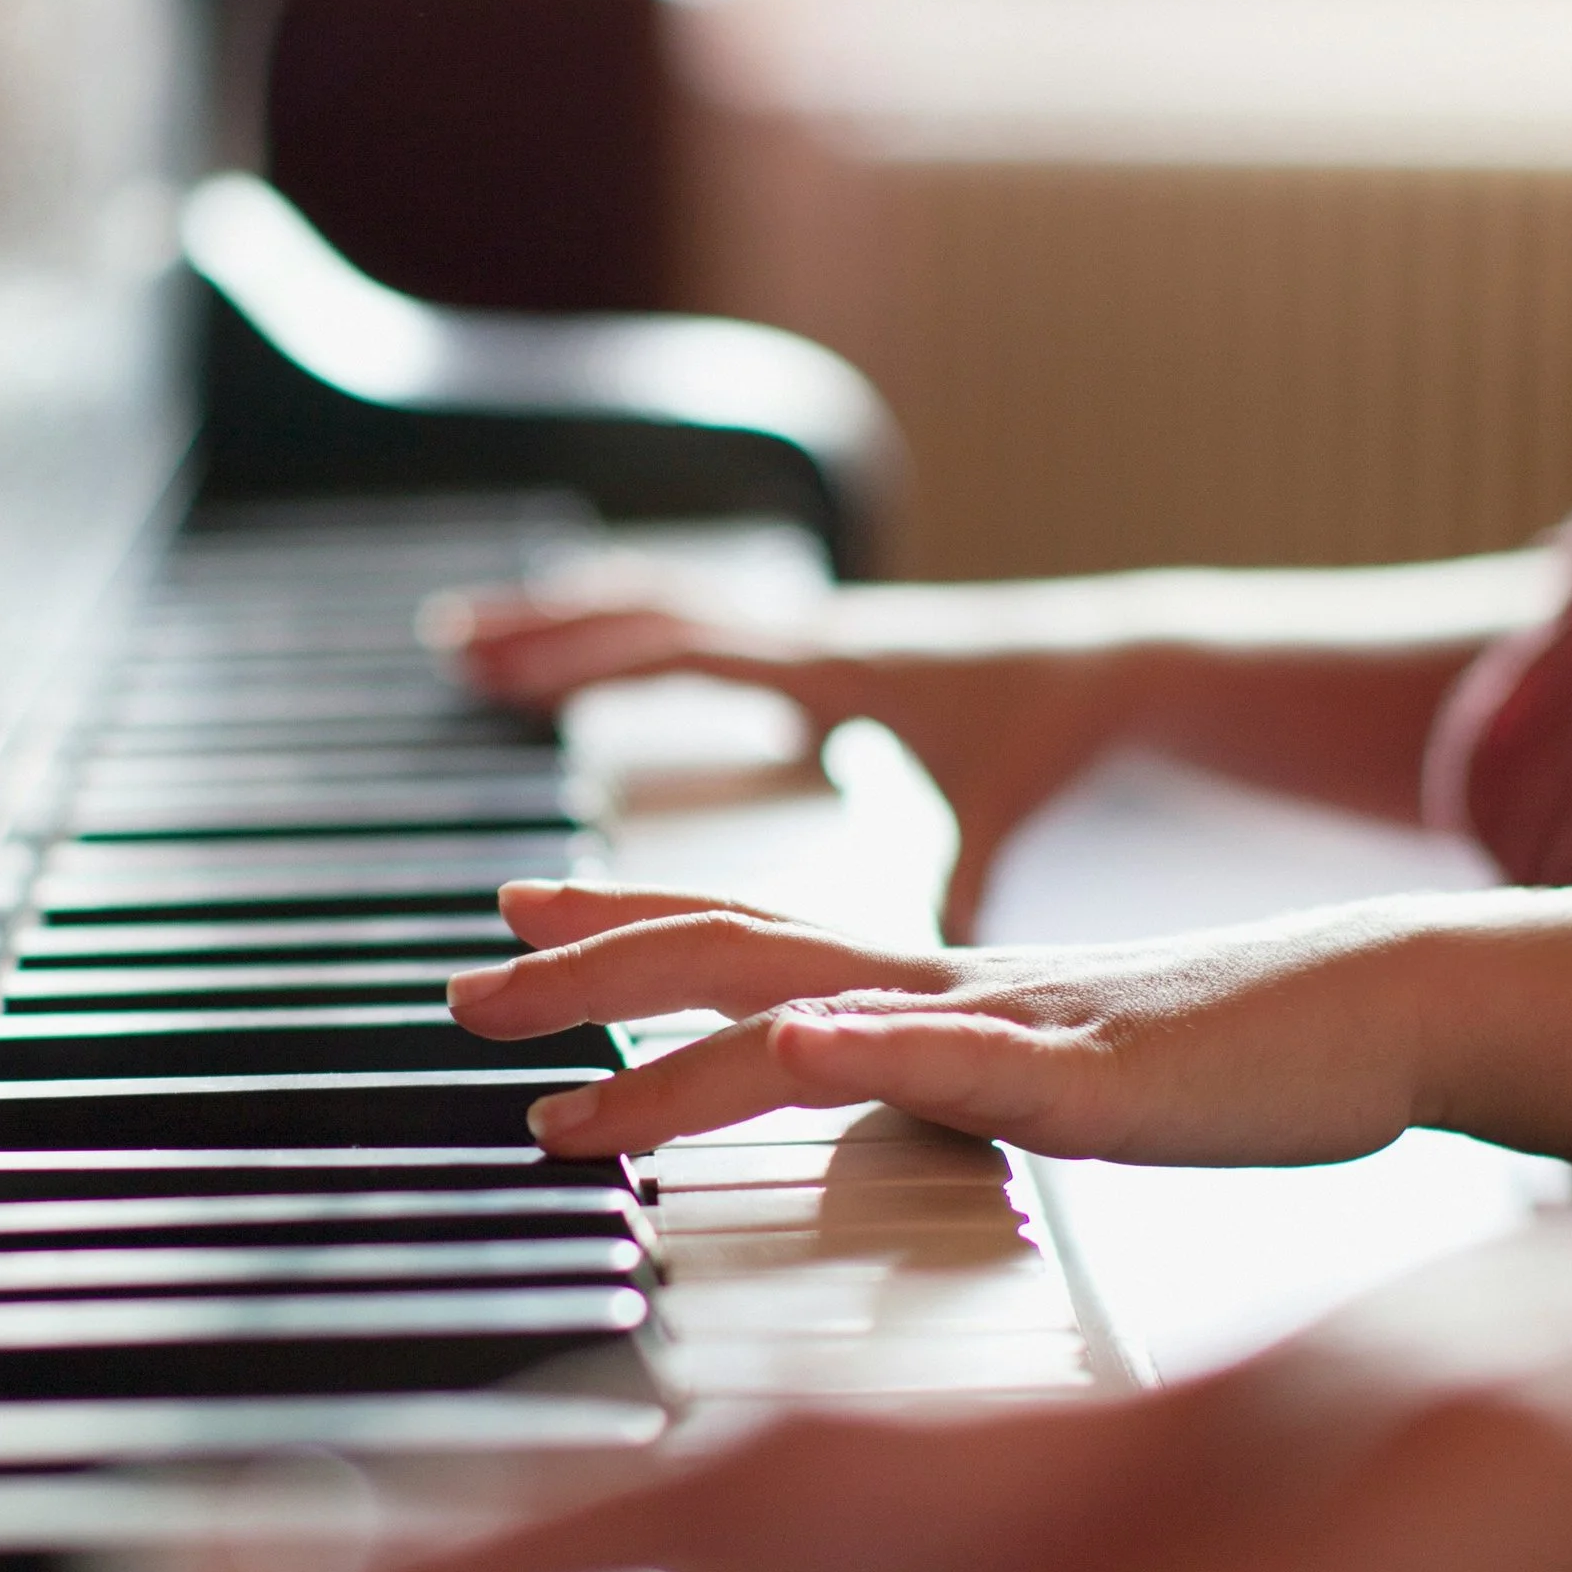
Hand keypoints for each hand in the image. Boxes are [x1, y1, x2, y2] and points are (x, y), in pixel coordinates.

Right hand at [433, 580, 1156, 939]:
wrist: (1121, 662)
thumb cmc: (1054, 729)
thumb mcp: (996, 812)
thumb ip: (953, 881)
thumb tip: (923, 961)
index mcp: (832, 668)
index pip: (682, 646)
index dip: (587, 660)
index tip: (501, 674)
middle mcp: (809, 638)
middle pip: (650, 612)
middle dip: (548, 630)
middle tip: (450, 646)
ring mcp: (812, 637)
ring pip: (668, 609)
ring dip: (578, 624)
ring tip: (488, 643)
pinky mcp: (824, 656)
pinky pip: (704, 631)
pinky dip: (636, 640)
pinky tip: (604, 663)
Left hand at [457, 876, 1431, 1164]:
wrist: (1401, 1011)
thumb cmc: (1246, 1056)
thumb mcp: (1069, 1076)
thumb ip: (965, 1080)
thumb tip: (879, 1096)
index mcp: (941, 984)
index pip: (750, 938)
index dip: (624, 921)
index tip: (511, 912)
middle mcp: (952, 986)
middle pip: (739, 955)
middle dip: (590, 971)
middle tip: (463, 990)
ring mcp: (1017, 1024)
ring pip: (817, 1007)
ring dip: (674, 1033)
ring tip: (554, 1067)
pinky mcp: (1099, 1076)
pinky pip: (971, 1061)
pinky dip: (871, 1049)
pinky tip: (790, 1053)